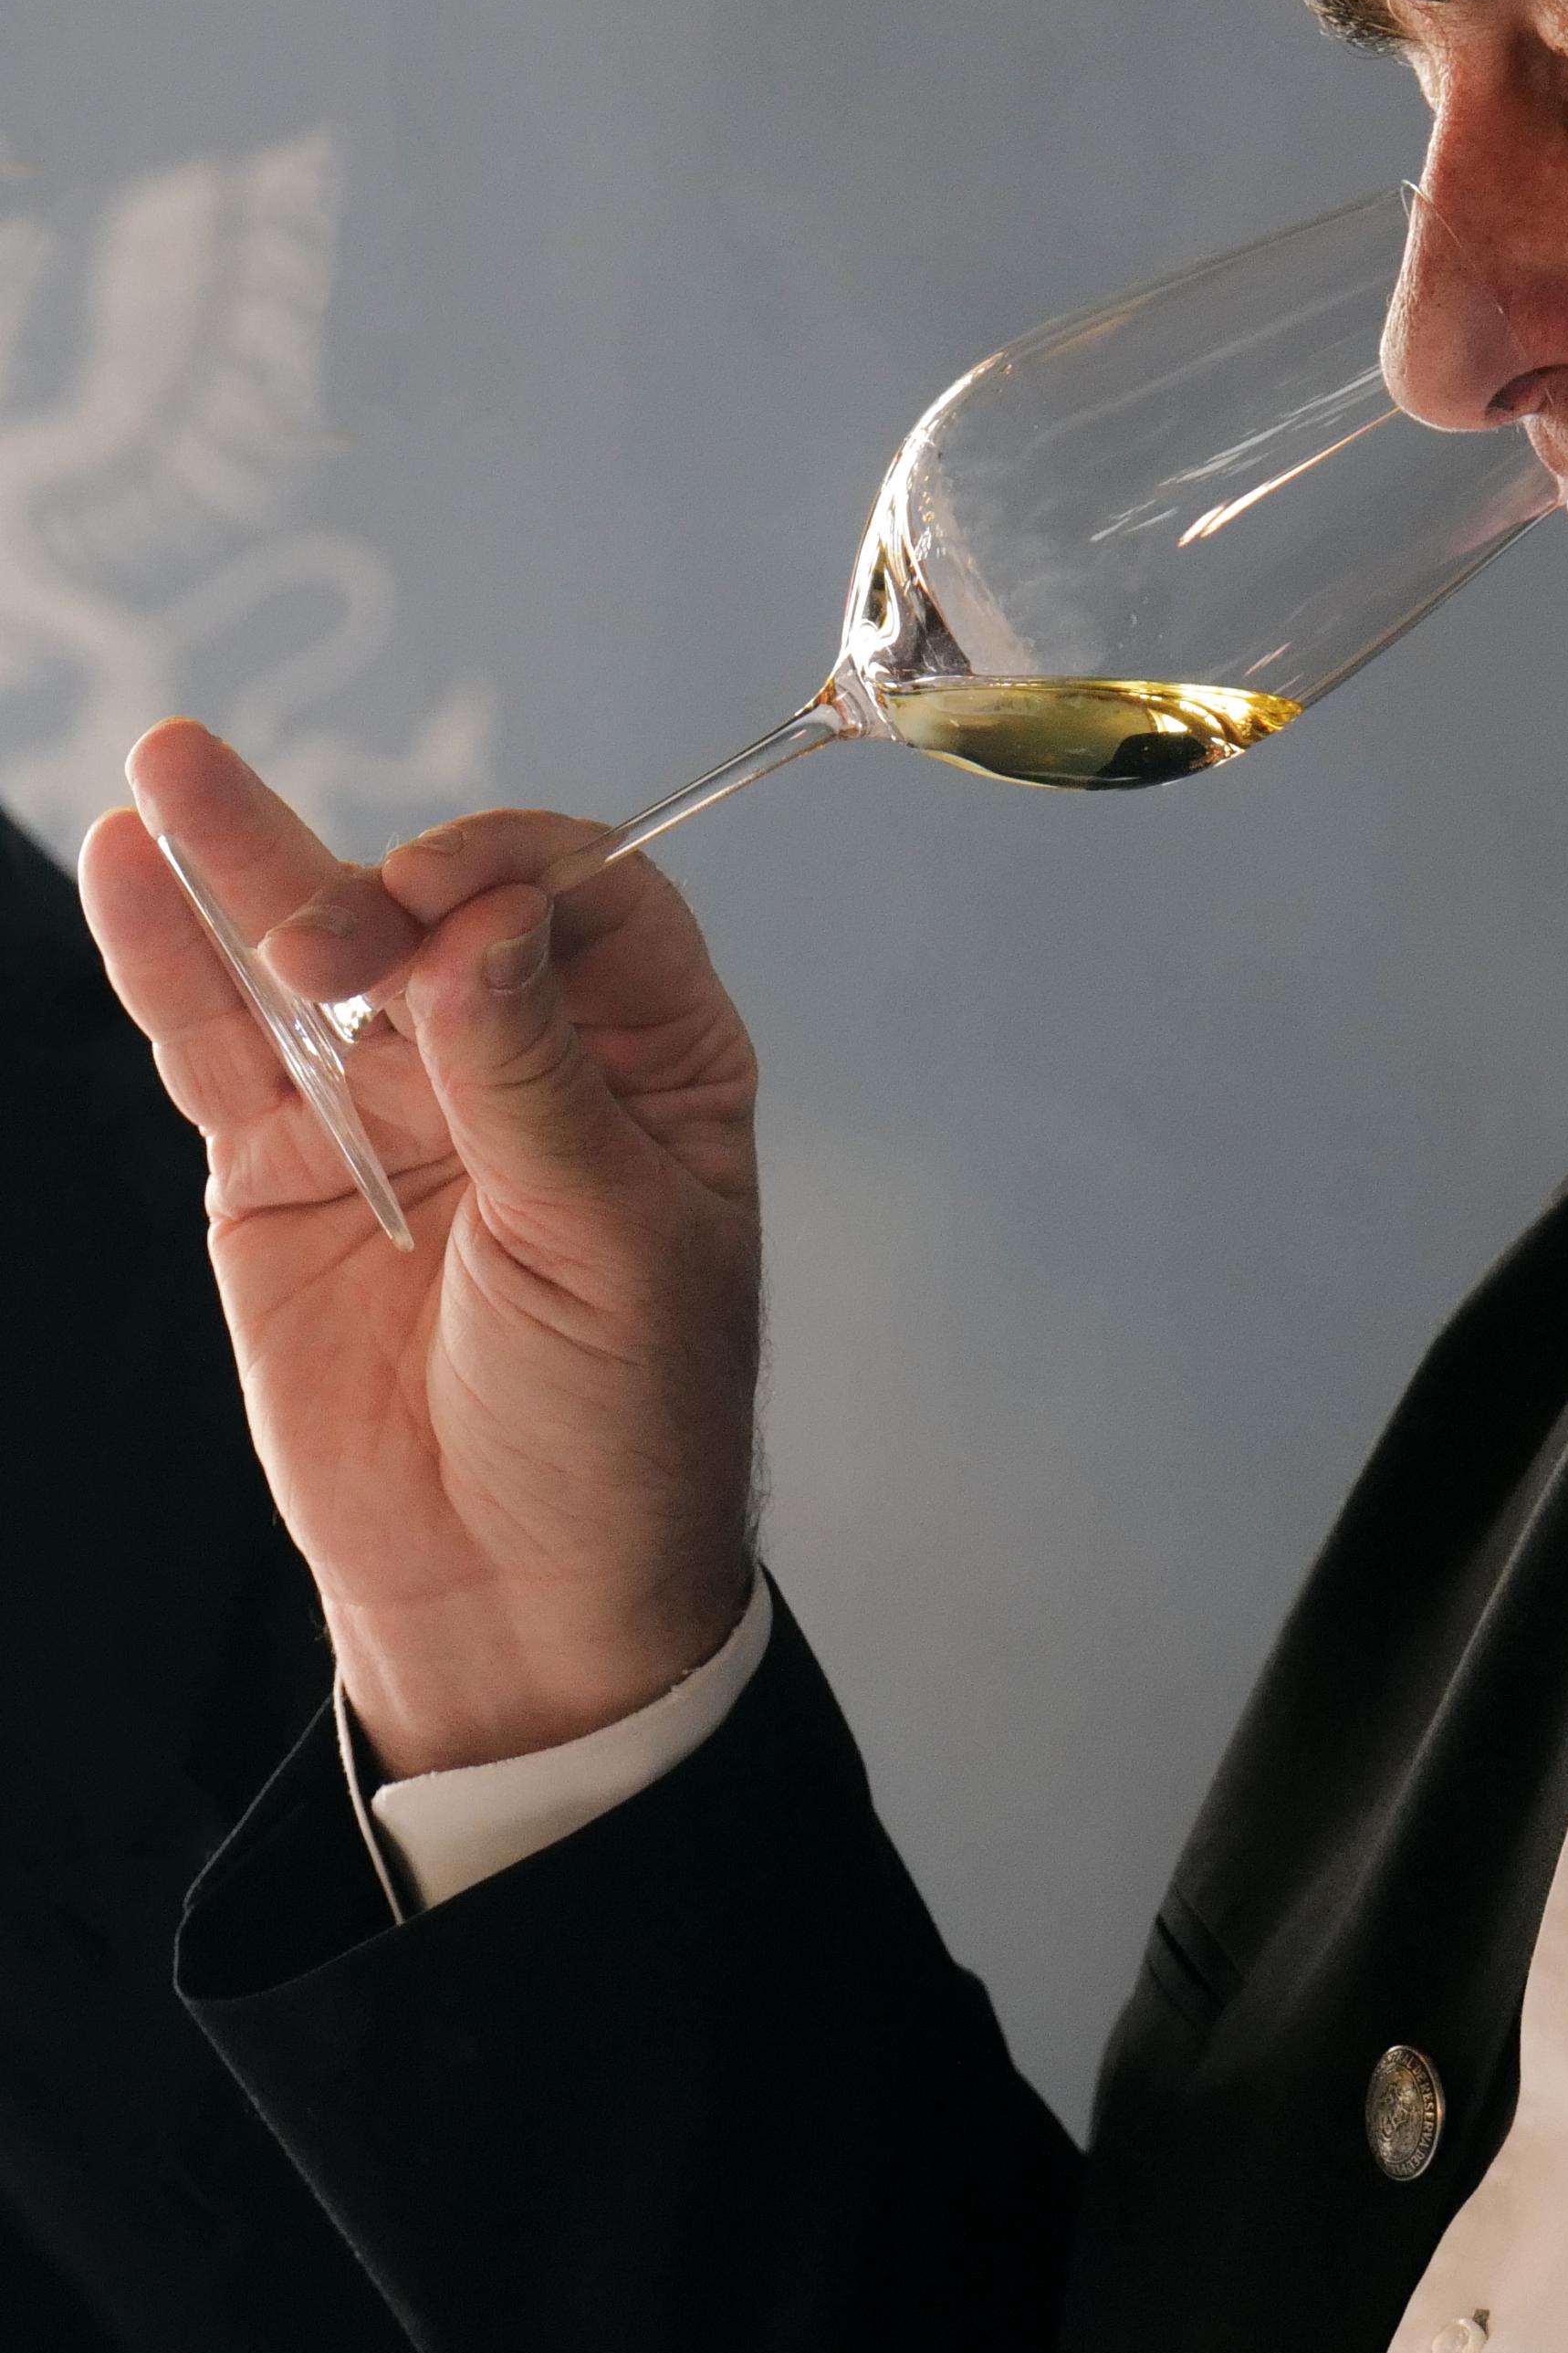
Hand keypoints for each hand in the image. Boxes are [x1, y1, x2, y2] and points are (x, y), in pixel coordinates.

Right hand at [80, 722, 762, 1775]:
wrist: (520, 1592)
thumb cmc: (619, 1423)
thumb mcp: (610, 1246)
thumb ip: (532, 1085)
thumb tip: (477, 929)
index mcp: (652, 1059)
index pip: (594, 904)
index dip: (520, 876)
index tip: (451, 902)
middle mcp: (522, 1056)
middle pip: (438, 911)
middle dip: (376, 890)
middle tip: (327, 916)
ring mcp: (392, 1106)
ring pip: (312, 959)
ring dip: (246, 858)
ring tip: (172, 760)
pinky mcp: (281, 1172)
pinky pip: (221, 1047)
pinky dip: (169, 959)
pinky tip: (131, 860)